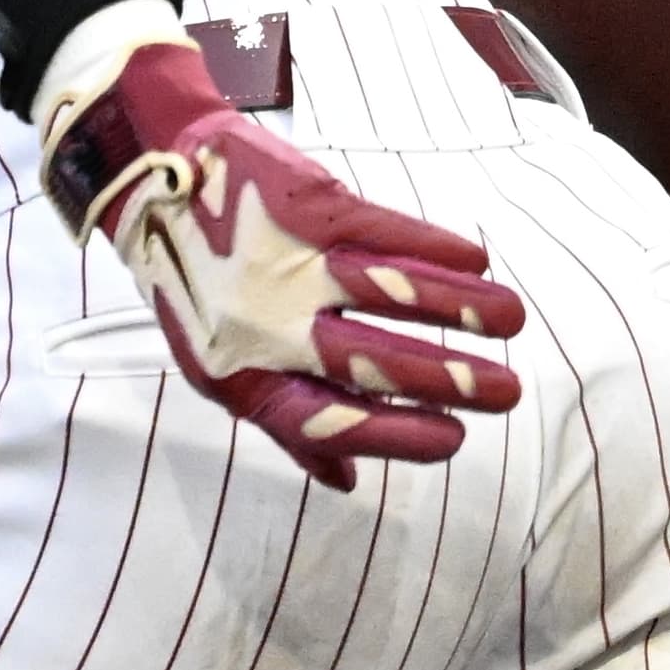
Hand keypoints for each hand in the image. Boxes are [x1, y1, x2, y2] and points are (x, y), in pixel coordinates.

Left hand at [43, 38, 525, 487]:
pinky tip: (475, 262)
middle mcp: (264, 325)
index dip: (393, 436)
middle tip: (506, 391)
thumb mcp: (219, 366)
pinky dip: (432, 247)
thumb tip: (345, 483)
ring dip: (457, 307)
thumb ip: (286, 422)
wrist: (158, 186)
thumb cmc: (196, 289)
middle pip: (367, 362)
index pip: (324, 422)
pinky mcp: (305, 205)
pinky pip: (381, 230)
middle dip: (447, 380)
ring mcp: (287, 262)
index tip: (454, 440)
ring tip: (511, 320)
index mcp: (242, 375)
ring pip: (386, 290)